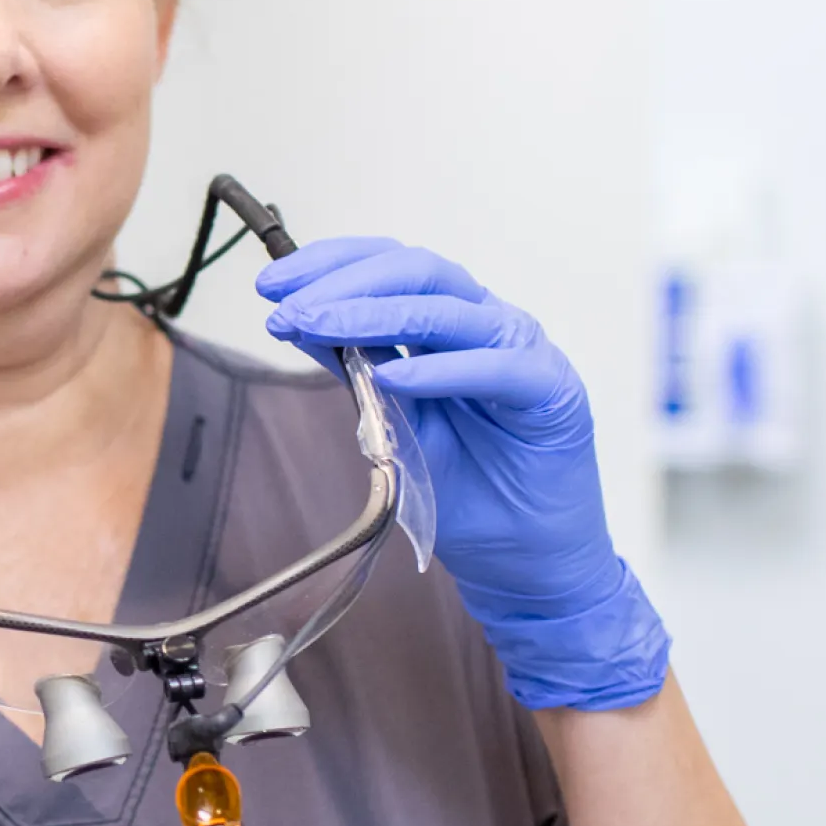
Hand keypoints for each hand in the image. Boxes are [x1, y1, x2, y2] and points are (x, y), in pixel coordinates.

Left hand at [257, 239, 669, 711]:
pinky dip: (436, 369)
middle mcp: (490, 325)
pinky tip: (387, 374)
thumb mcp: (393, 424)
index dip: (332, 265)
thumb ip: (359, 372)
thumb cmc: (467, 491)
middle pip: (418, 272)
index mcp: (454, 323)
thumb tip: (300, 324)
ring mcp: (524, 352)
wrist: (523, 560)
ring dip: (372, 314)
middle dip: (343, 281)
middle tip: (285, 303)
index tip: (274, 284)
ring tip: (314, 324)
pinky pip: (492, 368)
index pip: (394, 267)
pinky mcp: (552, 392)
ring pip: (448, 311)